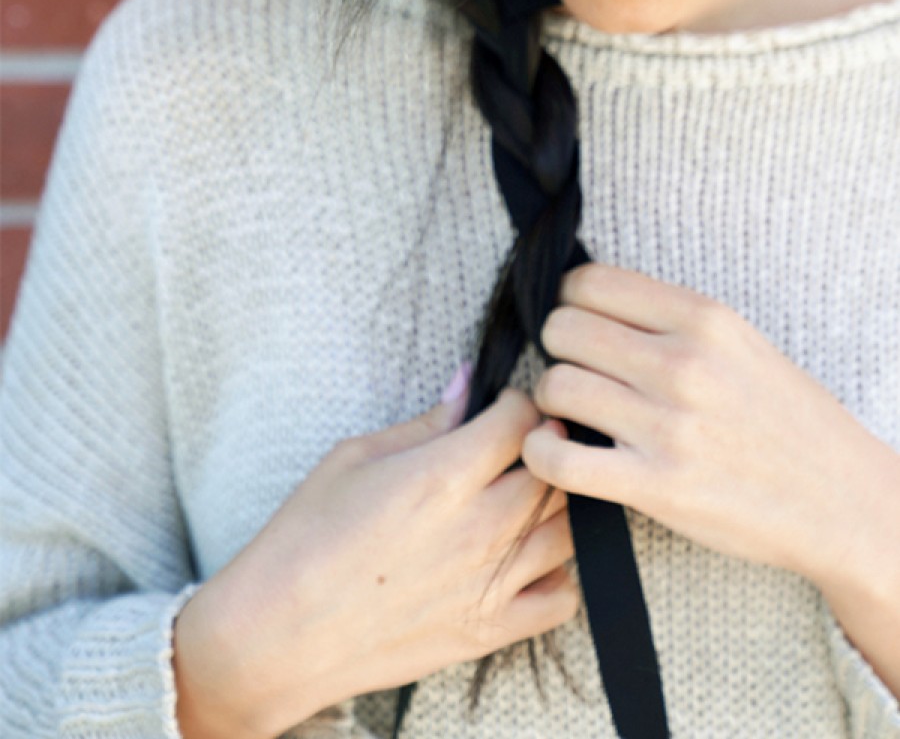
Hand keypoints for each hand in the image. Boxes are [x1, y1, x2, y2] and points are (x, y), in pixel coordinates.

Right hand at [175, 380, 575, 738]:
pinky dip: (558, 572)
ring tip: (526, 495)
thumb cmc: (305, 537)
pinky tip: (528, 557)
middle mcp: (479, 527)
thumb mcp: (354, 456)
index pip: (522, 421)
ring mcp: (491, 584)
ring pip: (570, 528)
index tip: (506, 405)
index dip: (520, 402)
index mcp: (444, 475)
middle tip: (522, 444)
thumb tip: (464, 385)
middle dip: (546, 446)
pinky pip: (562, 597)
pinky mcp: (490, 630)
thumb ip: (425, 422)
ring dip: (558, 503)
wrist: (278, 632)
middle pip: (555, 470)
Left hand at [522, 262, 883, 584]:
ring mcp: (668, 425)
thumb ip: (672, 320)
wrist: (841, 500)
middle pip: (564, 328)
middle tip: (579, 371)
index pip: (590, 281)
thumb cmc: (787, 420)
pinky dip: (541, 453)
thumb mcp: (740, 342)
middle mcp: (683, 364)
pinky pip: (558, 458)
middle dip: (560, 349)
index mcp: (704, 319)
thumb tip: (592, 301)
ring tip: (573, 413)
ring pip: (555, 385)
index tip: (580, 323)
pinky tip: (557, 449)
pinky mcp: (656, 486)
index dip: (570, 301)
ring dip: (552, 400)